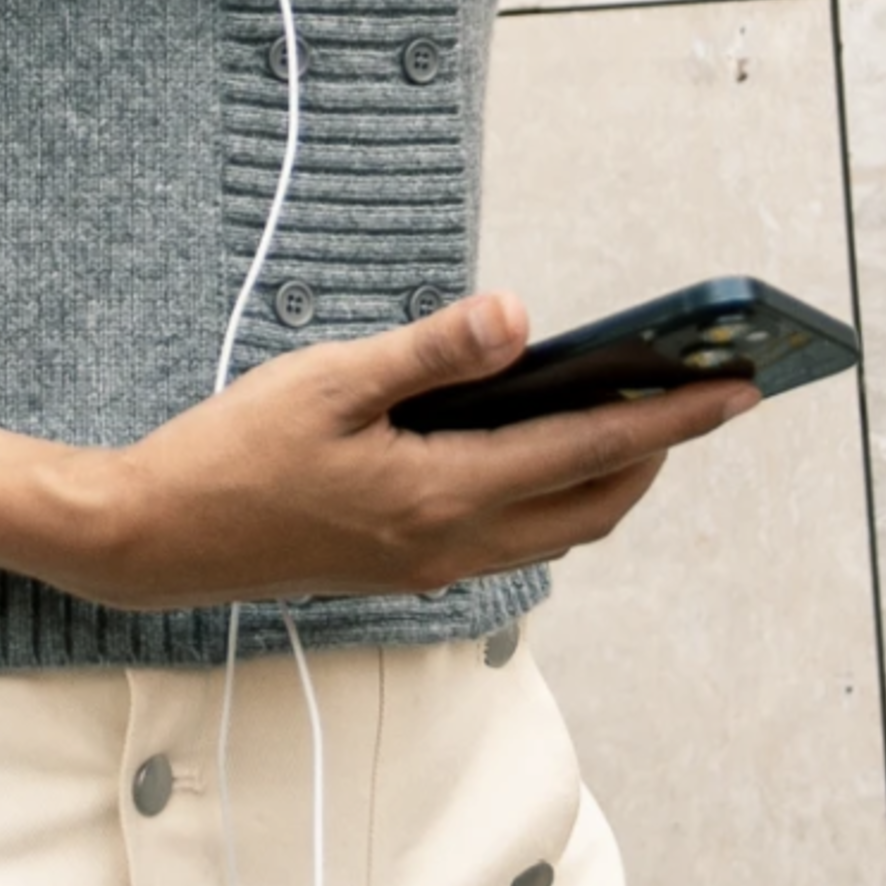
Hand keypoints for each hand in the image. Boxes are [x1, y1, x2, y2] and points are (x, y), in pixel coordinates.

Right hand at [61, 293, 758, 610]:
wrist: (155, 537)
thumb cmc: (230, 454)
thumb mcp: (330, 382)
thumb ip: (432, 352)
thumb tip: (521, 317)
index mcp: (441, 493)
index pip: (588, 452)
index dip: (669, 420)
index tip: (730, 390)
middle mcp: (450, 543)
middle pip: (592, 507)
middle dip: (652, 454)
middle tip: (685, 396)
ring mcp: (426, 565)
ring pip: (555, 529)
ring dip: (601, 478)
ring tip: (618, 413)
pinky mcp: (401, 568)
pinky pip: (508, 535)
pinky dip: (546, 493)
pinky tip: (520, 446)